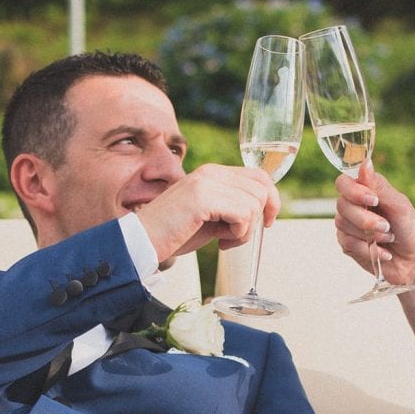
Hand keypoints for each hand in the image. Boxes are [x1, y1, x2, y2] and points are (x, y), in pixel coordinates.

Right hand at [133, 163, 279, 263]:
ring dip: (244, 230)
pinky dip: (237, 233)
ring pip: (254, 203)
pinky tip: (219, 239)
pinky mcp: (203, 197)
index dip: (270, 200)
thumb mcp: (210, 216)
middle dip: (257, 219)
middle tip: (235, 235)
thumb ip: (232, 207)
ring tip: (222, 238)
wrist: (144, 241)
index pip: (259, 176)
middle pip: (262, 189)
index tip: (266, 222)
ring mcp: (207, 183)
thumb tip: (263, 212)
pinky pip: (243, 214)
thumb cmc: (175, 233)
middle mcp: (211, 172)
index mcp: (213, 173)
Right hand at [333, 162, 414, 286]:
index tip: (373, 200)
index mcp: (366, 191)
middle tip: (386, 226)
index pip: (344, 183)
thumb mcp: (399, 205)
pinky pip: (347, 243)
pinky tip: (383, 251)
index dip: (353, 191)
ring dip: (369, 234)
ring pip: (342, 225)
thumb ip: (379, 186)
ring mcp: (349, 225)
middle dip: (365, 219)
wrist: (414, 260)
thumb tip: (365, 162)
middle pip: (341, 205)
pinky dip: (367, 249)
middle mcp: (354, 206)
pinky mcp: (348, 244)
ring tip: (388, 237)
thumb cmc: (411, 229)